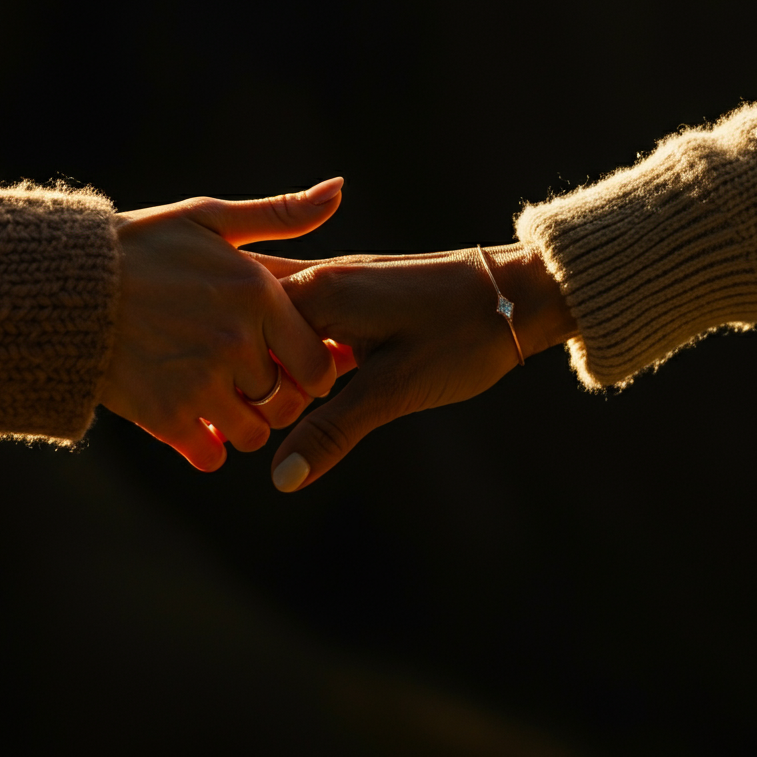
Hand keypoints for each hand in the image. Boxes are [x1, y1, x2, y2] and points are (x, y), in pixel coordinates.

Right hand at [98, 178, 343, 470]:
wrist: (59, 283)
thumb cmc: (140, 245)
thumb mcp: (210, 220)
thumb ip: (281, 214)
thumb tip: (338, 190)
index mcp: (258, 295)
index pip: (318, 364)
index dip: (310, 372)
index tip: (290, 366)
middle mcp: (238, 342)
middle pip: (286, 403)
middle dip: (277, 401)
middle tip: (257, 390)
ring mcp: (201, 381)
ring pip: (251, 433)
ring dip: (242, 425)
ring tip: (224, 405)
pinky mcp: (164, 414)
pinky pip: (208, 456)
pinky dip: (206, 449)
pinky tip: (196, 428)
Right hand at [249, 244, 576, 490]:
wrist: (519, 293)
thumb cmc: (461, 335)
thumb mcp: (395, 390)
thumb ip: (333, 430)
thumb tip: (281, 478)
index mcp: (317, 293)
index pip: (241, 337)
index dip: (238, 386)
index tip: (242, 427)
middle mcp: (318, 278)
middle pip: (250, 325)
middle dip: (244, 371)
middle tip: (243, 420)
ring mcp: (337, 281)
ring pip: (276, 324)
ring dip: (269, 363)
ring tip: (264, 408)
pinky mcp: (356, 292)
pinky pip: (305, 321)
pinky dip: (295, 352)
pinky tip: (299, 384)